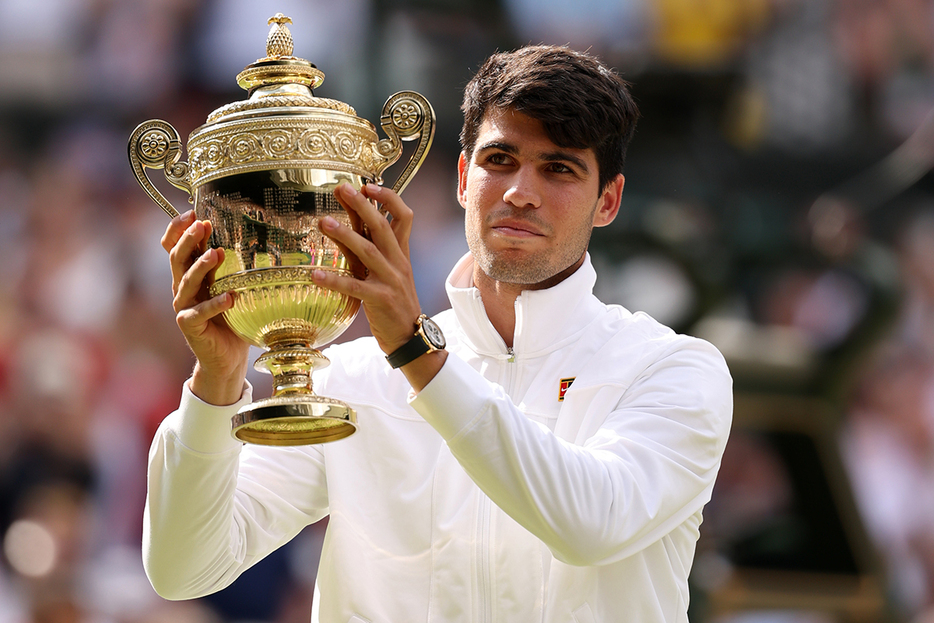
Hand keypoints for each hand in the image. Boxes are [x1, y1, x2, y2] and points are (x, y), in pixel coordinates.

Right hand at [161, 211, 249, 404]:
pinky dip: (215, 305)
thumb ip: (233, 268)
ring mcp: (183, 308)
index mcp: (190, 276)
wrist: (228, 357)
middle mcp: (182, 289)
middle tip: (202, 225)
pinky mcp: (190, 327)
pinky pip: (199, 313)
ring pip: (185, 282)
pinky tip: (230, 298)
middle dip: (188, 240)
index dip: (177, 229)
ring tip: (218, 253)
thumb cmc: (233, 319)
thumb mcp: (233, 287)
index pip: (173, 247)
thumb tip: (255, 238)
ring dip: (201, 266)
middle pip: (176, 259)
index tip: (191, 211)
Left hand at [313, 184, 445, 388]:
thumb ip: (370, 250)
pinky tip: (314, 275)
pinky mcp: (380, 300)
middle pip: (383, 227)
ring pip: (368, 252)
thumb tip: (351, 225)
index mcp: (401, 253)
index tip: (368, 186)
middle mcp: (398, 262)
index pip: (403, 217)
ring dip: (345, 235)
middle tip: (342, 188)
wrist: (411, 336)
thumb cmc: (393, 302)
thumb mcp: (385, 272)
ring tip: (322, 222)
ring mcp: (391, 281)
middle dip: (363, 206)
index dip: (388, 199)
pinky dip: (334, 280)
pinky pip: (355, 287)